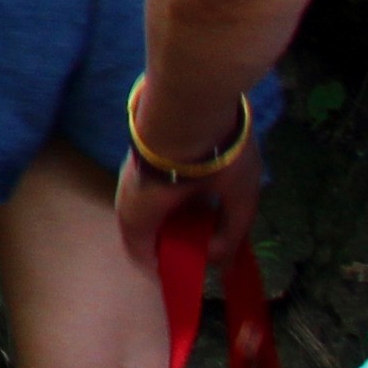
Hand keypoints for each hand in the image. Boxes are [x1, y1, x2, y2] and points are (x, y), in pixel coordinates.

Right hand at [111, 90, 266, 269]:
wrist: (195, 93)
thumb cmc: (216, 155)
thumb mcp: (240, 200)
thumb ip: (231, 234)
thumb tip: (216, 257)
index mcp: (143, 212)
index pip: (141, 254)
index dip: (162, 269)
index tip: (185, 274)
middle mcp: (127, 191)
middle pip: (139, 228)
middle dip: (166, 240)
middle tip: (199, 243)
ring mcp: (130, 166)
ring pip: (143, 202)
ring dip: (167, 214)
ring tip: (203, 213)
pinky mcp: (141, 147)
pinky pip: (148, 183)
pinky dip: (167, 195)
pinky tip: (195, 186)